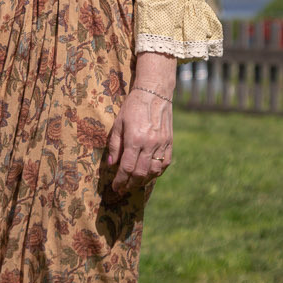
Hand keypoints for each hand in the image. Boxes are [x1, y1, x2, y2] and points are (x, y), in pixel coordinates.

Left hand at [106, 54, 174, 192]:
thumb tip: (112, 164)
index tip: (116, 188)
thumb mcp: (118, 124)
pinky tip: (150, 175)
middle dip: (130, 184)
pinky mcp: (170, 142)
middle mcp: (150, 144)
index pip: (126, 168)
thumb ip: (115, 145)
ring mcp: (162, 144)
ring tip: (135, 184)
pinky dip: (157, 172)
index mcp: (135, 139)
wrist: (155, 93)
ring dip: (144, 181)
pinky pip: (165, 163)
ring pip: (154, 171)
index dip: (120, 181)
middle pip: (140, 173)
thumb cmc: (132, 106)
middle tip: (123, 189)